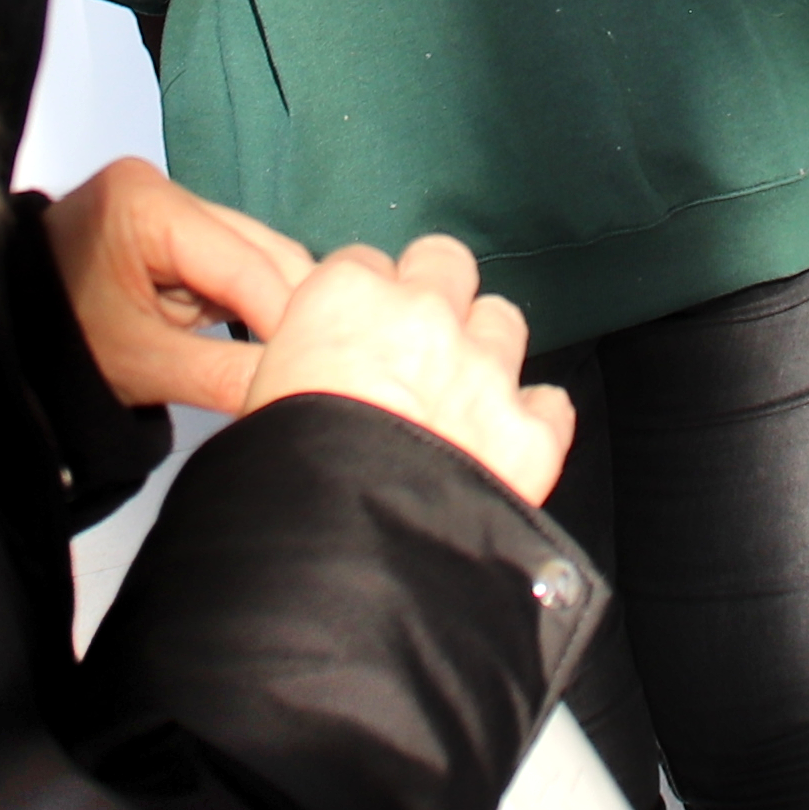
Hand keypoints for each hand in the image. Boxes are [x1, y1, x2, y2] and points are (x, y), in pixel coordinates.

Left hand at [48, 156, 313, 411]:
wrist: (1, 331)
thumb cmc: (54, 341)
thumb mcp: (141, 364)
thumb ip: (224, 375)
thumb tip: (295, 393)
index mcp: (145, 202)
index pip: (242, 262)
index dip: (288, 317)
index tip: (325, 365)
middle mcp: (165, 188)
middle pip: (262, 250)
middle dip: (291, 310)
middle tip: (325, 367)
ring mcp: (174, 207)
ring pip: (259, 256)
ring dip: (277, 308)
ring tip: (301, 358)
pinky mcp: (178, 231)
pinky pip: (237, 265)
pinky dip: (252, 304)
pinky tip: (271, 340)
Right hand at [225, 232, 573, 508]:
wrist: (340, 545)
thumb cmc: (281, 474)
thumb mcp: (258, 396)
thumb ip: (301, 364)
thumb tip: (314, 377)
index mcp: (348, 296)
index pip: (363, 264)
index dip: (361, 300)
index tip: (355, 331)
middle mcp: (426, 316)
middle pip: (445, 263)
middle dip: (433, 293)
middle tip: (414, 340)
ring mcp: (485, 371)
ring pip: (502, 320)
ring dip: (485, 349)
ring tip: (460, 393)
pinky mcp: (528, 433)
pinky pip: (550, 404)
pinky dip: (533, 420)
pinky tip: (507, 442)